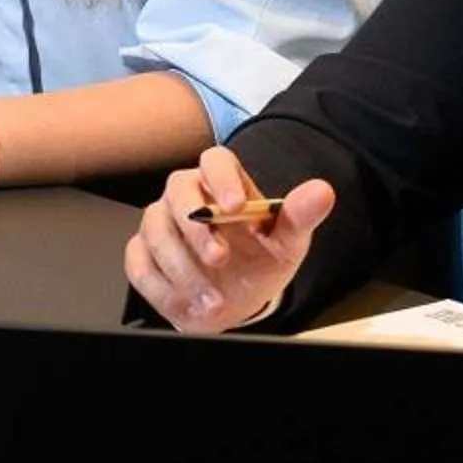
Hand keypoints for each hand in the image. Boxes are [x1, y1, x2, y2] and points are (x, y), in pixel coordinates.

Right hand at [122, 147, 329, 332]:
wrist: (235, 301)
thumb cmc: (258, 261)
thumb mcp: (286, 242)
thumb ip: (299, 216)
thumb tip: (322, 191)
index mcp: (223, 183)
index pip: (216, 160)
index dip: (221, 177)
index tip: (235, 205)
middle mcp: (186, 196)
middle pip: (177, 190)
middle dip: (197, 227)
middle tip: (220, 258)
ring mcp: (159, 223)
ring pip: (156, 232)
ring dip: (183, 269)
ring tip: (213, 300)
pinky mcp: (141, 254)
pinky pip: (139, 263)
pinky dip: (163, 287)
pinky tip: (188, 302)